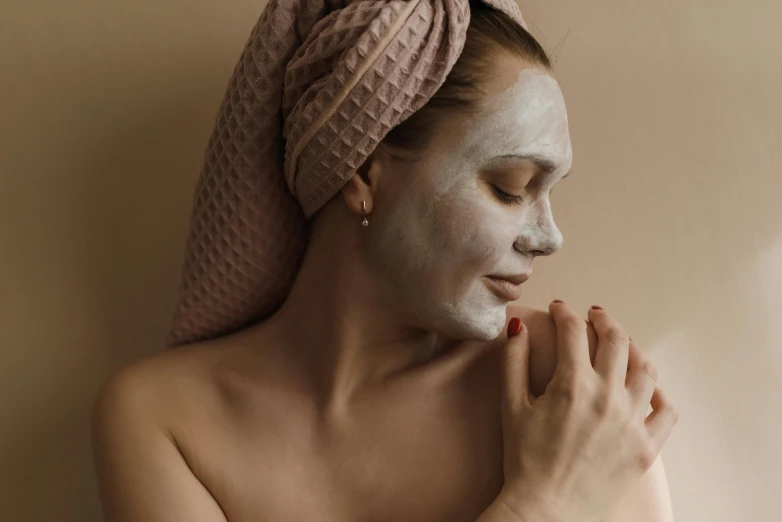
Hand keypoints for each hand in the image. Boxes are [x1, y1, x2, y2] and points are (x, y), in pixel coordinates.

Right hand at [495, 301, 677, 521]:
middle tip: (594, 315)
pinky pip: (667, 411)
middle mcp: (608, 397)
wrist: (546, 509)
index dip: (564, 313)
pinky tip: (647, 388)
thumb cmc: (523, 460)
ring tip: (621, 345)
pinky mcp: (646, 447)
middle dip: (603, 320)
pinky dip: (659, 393)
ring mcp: (632, 422)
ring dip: (632, 349)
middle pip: (616, 340)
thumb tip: (516, 326)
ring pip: (645, 369)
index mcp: (572, 384)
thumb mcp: (511, 406)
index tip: (559, 308)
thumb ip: (514, 361)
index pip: (573, 331)